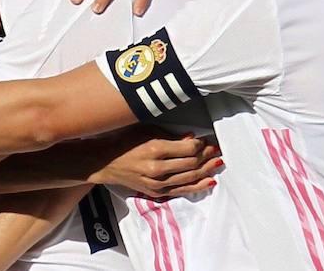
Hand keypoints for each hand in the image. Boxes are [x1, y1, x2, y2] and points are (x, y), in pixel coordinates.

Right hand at [86, 129, 220, 197]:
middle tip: (216, 150)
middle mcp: (158, 168)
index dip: (201, 145)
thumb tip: (191, 139)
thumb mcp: (145, 131)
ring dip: (206, 170)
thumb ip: (169, 135)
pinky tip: (209, 181)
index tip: (207, 141)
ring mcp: (157, 183)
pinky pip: (182, 190)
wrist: (106, 162)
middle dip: (207, 157)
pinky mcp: (156, 193)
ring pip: (190, 178)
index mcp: (155, 149)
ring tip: (217, 163)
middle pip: (192, 163)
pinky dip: (198, 186)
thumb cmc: (124, 142)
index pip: (188, 149)